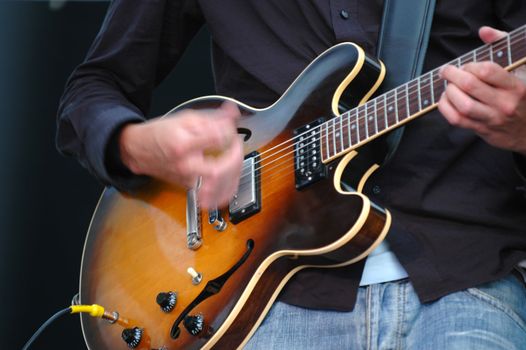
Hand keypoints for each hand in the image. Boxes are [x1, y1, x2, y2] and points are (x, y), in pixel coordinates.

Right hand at [119, 102, 243, 208]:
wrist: (138, 150)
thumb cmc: (160, 134)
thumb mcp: (185, 119)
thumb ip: (212, 119)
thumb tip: (232, 114)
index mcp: (183, 144)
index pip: (217, 140)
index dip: (229, 134)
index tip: (230, 131)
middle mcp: (185, 165)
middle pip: (220, 169)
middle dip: (235, 158)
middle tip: (235, 147)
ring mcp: (187, 178)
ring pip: (217, 186)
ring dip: (233, 175)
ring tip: (235, 163)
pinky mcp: (188, 186)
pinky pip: (211, 193)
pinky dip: (223, 190)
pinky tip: (229, 183)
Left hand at [438, 26, 525, 154]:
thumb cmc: (521, 95)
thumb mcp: (520, 69)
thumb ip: (502, 46)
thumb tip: (484, 31)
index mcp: (516, 86)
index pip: (488, 71)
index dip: (470, 65)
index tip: (464, 65)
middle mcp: (505, 103)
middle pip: (470, 86)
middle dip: (452, 75)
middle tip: (446, 71)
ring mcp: (493, 119)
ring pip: (462, 105)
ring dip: (448, 93)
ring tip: (448, 87)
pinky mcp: (482, 131)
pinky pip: (457, 120)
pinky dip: (445, 108)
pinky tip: (446, 100)